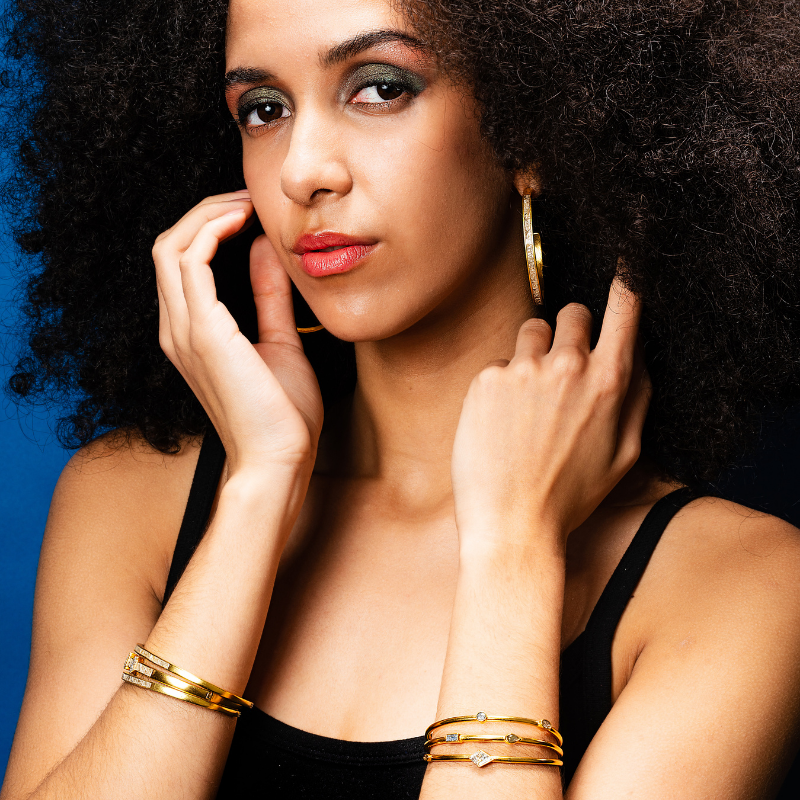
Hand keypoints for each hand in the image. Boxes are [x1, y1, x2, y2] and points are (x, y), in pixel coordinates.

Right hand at [153, 191, 323, 478]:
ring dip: (208, 214)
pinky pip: (190, 263)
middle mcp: (178, 330)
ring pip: (173, 247)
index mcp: (193, 334)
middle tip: (250, 197)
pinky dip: (212, 232)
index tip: (251, 211)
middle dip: (208, 212)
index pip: (183, 263)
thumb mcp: (280, 342)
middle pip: (171, 246)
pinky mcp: (203, 334)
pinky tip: (244, 222)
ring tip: (248, 201)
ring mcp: (184, 332)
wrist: (281, 460)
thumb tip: (265, 250)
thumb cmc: (282, 415)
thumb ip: (269, 297)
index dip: (211, 227)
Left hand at [451, 276, 650, 552]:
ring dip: (535, 352)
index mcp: (609, 382)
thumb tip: (635, 358)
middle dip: (573, 332)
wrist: (512, 523)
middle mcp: (568, 366)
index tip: (628, 259)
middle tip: (564, 369)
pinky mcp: (486, 379)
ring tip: (530, 402)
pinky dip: (503, 383)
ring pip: (533, 330)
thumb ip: (635, 397)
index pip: (625, 307)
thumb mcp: (624, 453)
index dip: (628, 280)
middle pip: (574, 312)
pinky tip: (502, 421)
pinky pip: (500, 362)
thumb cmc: (571, 494)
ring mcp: (523, 370)